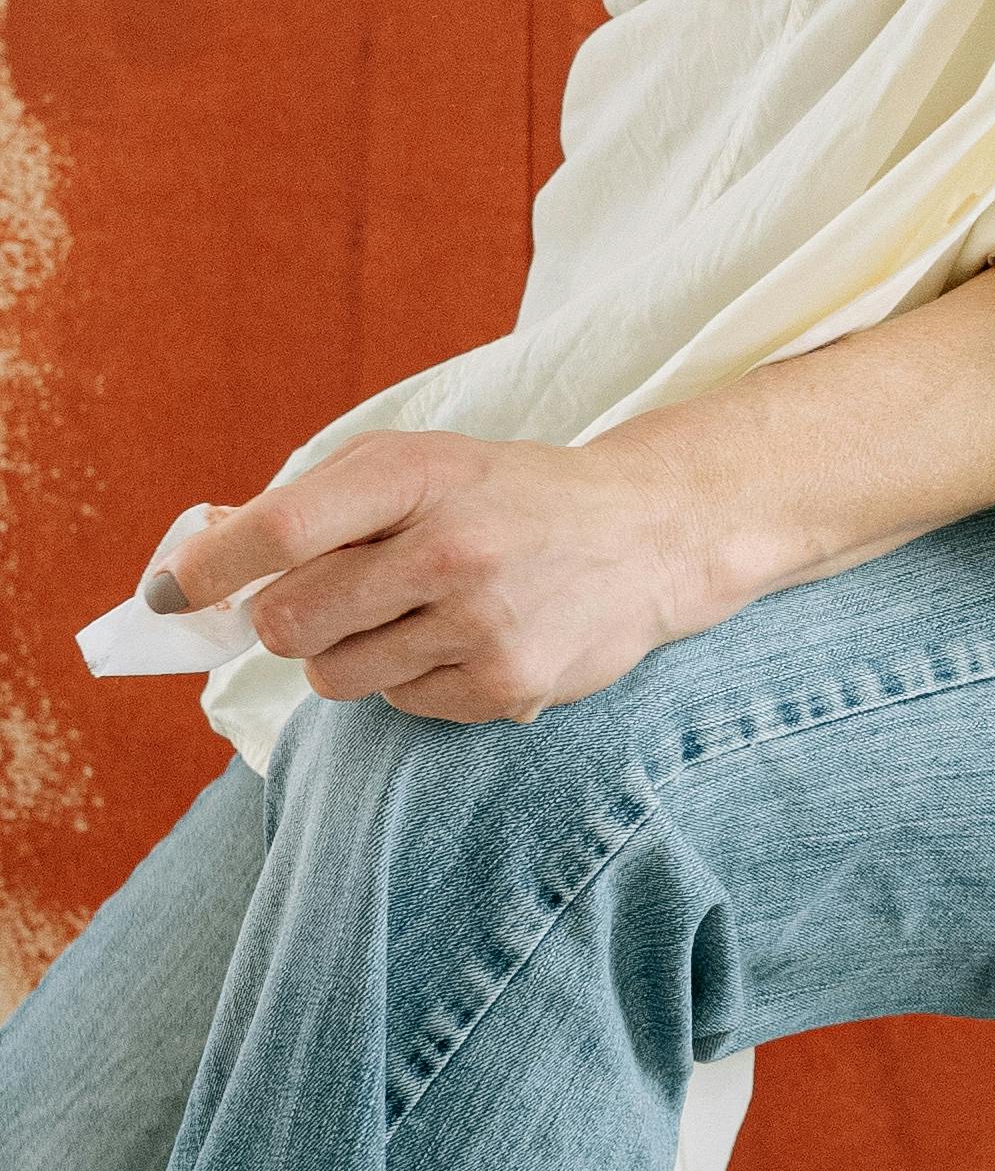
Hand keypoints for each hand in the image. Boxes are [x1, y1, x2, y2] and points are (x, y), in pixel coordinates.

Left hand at [163, 424, 739, 725]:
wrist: (648, 534)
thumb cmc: (508, 497)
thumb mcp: (418, 467)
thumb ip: (310, 504)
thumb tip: (194, 556)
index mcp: (418, 473)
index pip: (281, 528)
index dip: (209, 568)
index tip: (170, 592)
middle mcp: (450, 546)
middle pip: (290, 621)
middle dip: (284, 621)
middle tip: (323, 602)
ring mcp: (481, 621)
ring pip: (335, 675)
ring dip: (347, 654)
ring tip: (408, 617)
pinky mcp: (507, 685)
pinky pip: (399, 703)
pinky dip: (409, 679)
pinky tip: (460, 641)